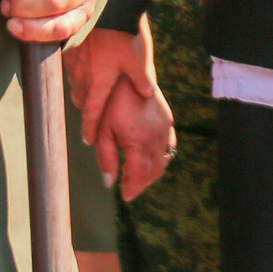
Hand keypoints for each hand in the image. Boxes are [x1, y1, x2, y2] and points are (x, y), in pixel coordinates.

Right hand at [66, 25, 156, 143]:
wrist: (107, 11)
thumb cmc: (124, 36)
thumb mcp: (137, 60)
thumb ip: (141, 80)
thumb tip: (149, 96)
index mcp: (100, 84)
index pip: (92, 114)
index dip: (90, 130)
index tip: (89, 141)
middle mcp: (83, 77)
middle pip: (81, 102)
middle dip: (88, 109)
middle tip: (95, 111)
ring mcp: (74, 64)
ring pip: (75, 85)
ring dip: (83, 89)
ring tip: (92, 87)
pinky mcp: (69, 50)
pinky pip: (70, 68)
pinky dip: (77, 71)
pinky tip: (85, 65)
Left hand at [92, 75, 175, 198]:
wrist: (129, 76)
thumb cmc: (111, 103)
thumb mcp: (103, 132)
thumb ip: (106, 159)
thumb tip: (108, 182)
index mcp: (139, 142)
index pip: (140, 174)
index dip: (133, 187)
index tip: (125, 196)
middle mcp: (156, 138)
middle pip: (154, 170)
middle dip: (142, 183)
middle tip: (129, 188)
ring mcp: (165, 129)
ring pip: (163, 160)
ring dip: (151, 172)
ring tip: (136, 176)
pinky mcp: (168, 121)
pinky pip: (169, 146)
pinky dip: (161, 158)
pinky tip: (149, 158)